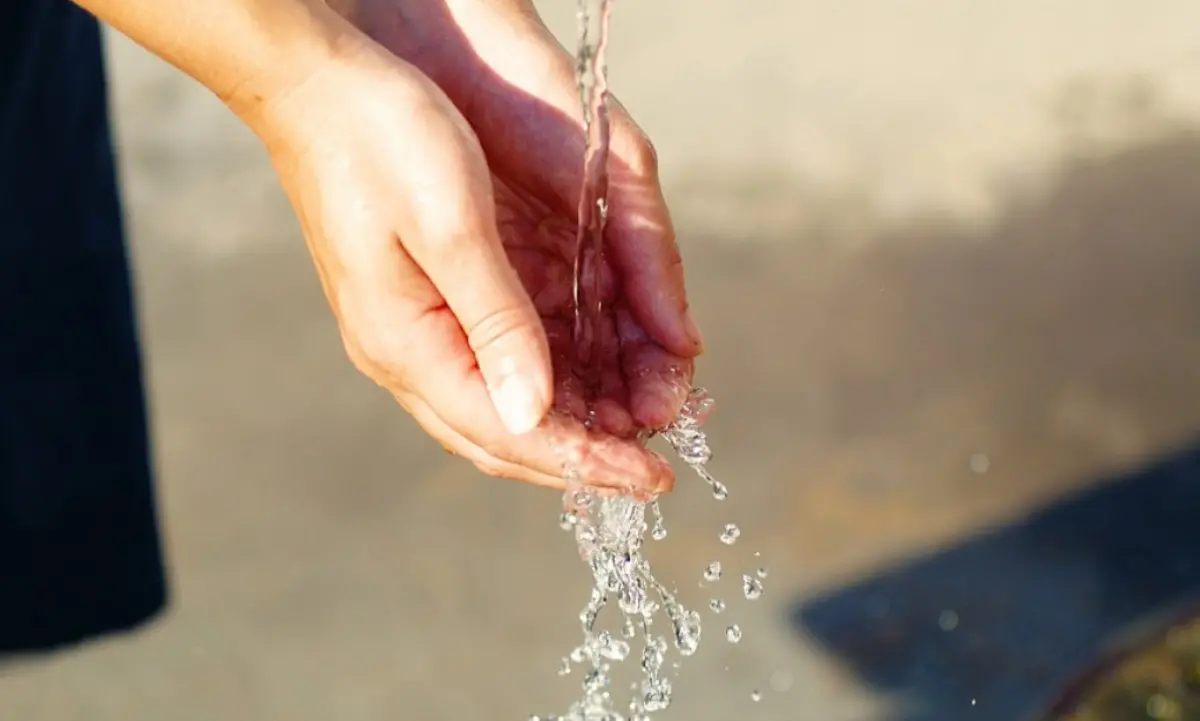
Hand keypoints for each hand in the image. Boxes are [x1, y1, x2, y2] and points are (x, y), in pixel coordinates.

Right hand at [253, 5, 701, 494]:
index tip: (651, 479)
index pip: (507, 433)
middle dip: (580, 459)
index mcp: (407, 343)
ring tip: (634, 429)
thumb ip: (496, 322)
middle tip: (651, 470)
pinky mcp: (421, 304)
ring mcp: (408, 332)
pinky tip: (588, 381)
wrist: (315, 85)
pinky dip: (546, 385)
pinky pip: (490, 368)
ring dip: (568, 426)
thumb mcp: (452, 226)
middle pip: (501, 437)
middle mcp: (403, 352)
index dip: (584, 461)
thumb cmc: (380, 138)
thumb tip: (533, 414)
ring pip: (498, 408)